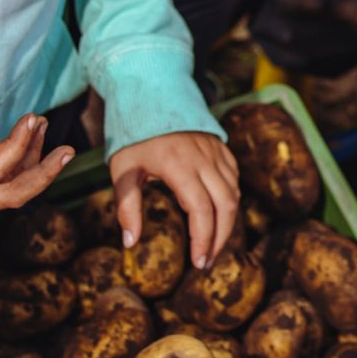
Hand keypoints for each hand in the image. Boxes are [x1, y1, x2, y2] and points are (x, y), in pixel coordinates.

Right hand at [0, 91, 74, 212]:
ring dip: (34, 167)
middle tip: (68, 149)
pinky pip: (1, 189)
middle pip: (11, 196)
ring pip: (9, 194)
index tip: (32, 117)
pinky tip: (31, 142)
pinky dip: (20, 168)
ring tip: (45, 129)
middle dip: (44, 174)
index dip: (18, 145)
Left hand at [111, 131, 238, 269]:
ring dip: (227, 224)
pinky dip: (230, 202)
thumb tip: (130, 243)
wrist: (152, 95)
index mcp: (178, 165)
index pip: (201, 210)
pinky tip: (218, 217)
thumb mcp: (122, 170)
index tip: (198, 262)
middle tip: (207, 261)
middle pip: (225, 206)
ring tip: (212, 245)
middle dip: (220, 239)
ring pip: (234, 195)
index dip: (203, 240)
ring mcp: (216, 152)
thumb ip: (127, 207)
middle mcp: (203, 159)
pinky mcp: (222, 149)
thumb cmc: (133, 136)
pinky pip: (234, 180)